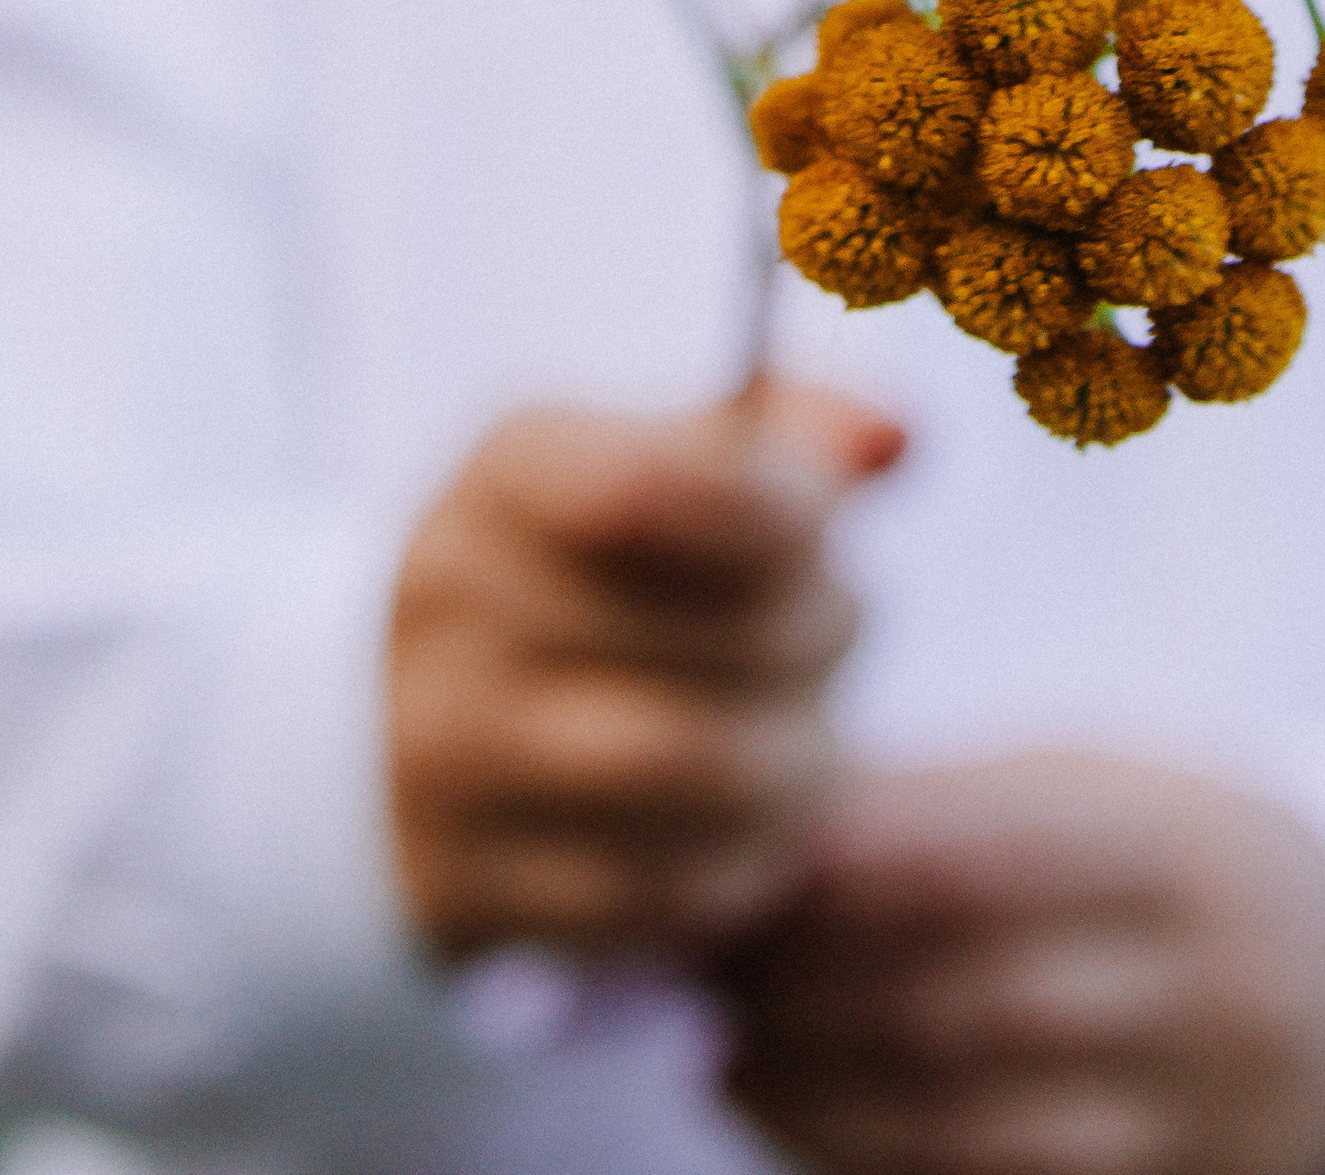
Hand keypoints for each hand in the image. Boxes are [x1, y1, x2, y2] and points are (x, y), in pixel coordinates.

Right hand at [388, 385, 902, 963]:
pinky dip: (744, 852)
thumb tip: (898, 436)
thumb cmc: (603, 561)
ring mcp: (445, 756)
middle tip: (841, 619)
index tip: (830, 518)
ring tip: (814, 722)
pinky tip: (749, 812)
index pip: (651, 485)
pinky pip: (670, 888)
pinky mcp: (475, 888)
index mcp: (508, 470)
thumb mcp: (672, 459)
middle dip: (824, 627)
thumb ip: (791, 435)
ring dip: (803, 748)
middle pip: (720, 633)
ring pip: (706, 769)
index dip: (780, 508)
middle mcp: (450, 604)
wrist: (426, 724)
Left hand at [717, 747, 1324, 1174]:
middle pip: (961, 1004)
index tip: (732, 869)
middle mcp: (1199, 995)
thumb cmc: (1169, 860)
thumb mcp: (1098, 789)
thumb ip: (948, 808)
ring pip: (966, 1125)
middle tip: (698, 970)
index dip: (836, 879)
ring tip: (725, 1053)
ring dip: (818, 1094)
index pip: (977, 866)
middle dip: (805, 992)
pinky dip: (872, 1165)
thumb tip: (768, 830)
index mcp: (1176, 855)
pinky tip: (796, 1122)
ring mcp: (1191, 1121)